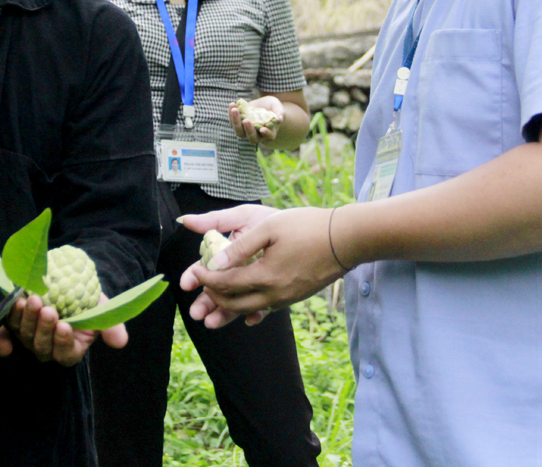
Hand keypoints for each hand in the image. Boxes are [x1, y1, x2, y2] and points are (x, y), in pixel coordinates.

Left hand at [6, 293, 126, 366]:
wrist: (67, 286)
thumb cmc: (87, 302)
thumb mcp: (101, 311)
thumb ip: (111, 327)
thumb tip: (121, 342)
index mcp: (70, 350)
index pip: (65, 353)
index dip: (63, 342)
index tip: (65, 326)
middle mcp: (48, 348)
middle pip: (42, 346)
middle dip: (44, 328)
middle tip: (48, 310)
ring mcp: (30, 338)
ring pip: (25, 335)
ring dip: (28, 318)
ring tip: (33, 301)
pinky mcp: (16, 324)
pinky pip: (11, 322)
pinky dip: (13, 313)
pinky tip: (18, 299)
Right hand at [177, 203, 279, 327]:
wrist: (310, 229)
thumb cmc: (274, 219)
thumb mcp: (244, 216)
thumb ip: (215, 220)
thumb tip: (185, 220)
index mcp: (229, 254)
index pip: (207, 268)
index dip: (195, 276)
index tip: (186, 283)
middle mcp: (240, 271)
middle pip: (218, 290)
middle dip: (205, 301)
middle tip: (196, 312)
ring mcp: (256, 284)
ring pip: (236, 302)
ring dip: (223, 313)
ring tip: (211, 322)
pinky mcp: (273, 294)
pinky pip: (264, 308)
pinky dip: (256, 314)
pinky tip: (250, 319)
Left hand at [180, 206, 347, 328]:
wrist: (346, 239)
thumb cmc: (308, 227)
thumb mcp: (269, 227)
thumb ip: (240, 247)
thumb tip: (215, 263)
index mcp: (265, 276)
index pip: (225, 284)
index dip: (206, 279)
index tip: (194, 273)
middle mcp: (274, 294)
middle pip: (235, 304)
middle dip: (213, 299)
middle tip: (201, 288)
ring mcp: (286, 298)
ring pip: (250, 310)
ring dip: (229, 309)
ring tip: (212, 311)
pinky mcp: (295, 297)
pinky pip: (267, 308)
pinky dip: (251, 310)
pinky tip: (246, 315)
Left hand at [228, 96, 283, 144]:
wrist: (263, 105)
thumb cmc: (272, 107)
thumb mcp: (277, 106)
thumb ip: (280, 112)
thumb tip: (280, 118)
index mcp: (270, 132)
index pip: (269, 136)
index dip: (266, 134)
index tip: (263, 129)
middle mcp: (258, 135)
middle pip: (252, 138)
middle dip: (248, 130)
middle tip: (246, 120)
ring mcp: (247, 131)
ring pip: (240, 132)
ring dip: (236, 122)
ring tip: (234, 109)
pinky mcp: (239, 124)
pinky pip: (233, 122)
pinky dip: (231, 114)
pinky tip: (232, 104)